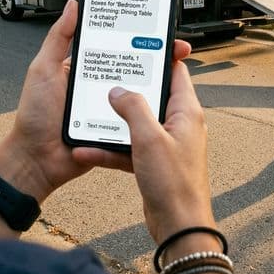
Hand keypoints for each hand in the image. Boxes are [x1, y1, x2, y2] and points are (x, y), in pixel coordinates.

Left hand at [0, 0, 195, 201]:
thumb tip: (74, 5)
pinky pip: (137, 117)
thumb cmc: (34, 116)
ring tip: (174, 74)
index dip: (137, 36)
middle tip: (176, 50)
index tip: (156, 27)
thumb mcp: (43, 69)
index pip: (117, 45)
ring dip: (157, 84)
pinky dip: (149, 111)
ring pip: (141, 91)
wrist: (36, 160)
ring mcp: (112, 106)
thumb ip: (58, 37)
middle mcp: (102, 84)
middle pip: (135, 67)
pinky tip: (163, 103)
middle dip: (158, 57)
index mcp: (87, 66)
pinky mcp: (117, 126)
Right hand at [73, 46, 213, 243]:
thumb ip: (133, 109)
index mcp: (186, 111)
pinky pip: (130, 147)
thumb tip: (119, 90)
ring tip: (91, 111)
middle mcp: (179, 123)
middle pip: (152, 95)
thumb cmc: (174, 183)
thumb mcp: (149, 138)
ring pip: (137, 123)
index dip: (159, 58)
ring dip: (115, 121)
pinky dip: (111, 148)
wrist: (178, 226)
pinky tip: (87, 149)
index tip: (139, 47)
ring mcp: (166, 143)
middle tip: (108, 75)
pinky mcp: (155, 162)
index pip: (175, 72)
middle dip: (129, 88)